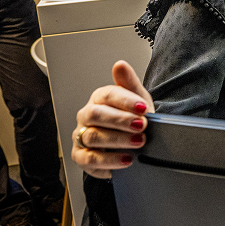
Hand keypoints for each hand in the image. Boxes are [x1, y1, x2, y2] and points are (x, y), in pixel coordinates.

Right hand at [72, 61, 154, 179]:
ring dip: (118, 140)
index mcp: (99, 98)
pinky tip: (127, 159)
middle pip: (96, 114)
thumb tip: (120, 65)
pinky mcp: (81, 157)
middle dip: (121, 120)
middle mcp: (86, 116)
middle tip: (141, 126)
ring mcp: (81, 136)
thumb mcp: (138, 101)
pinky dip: (109, 160)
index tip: (143, 108)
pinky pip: (89, 159)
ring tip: (138, 142)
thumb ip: (130, 84)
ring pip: (92, 136)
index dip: (126, 101)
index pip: (108, 94)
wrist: (130, 145)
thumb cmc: (132, 119)